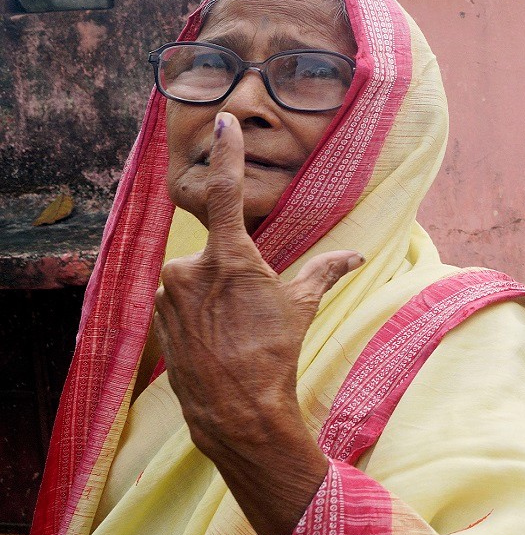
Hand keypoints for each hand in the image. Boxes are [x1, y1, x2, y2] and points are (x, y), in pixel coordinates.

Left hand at [153, 113, 362, 452]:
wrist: (237, 411)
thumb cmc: (275, 355)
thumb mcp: (302, 307)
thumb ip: (325, 271)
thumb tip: (357, 255)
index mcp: (229, 257)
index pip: (224, 192)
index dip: (226, 154)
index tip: (223, 123)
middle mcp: (190, 267)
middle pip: (217, 253)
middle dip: (234, 273)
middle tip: (253, 312)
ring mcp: (168, 294)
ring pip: (197, 278)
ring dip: (215, 295)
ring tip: (236, 333)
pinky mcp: (157, 318)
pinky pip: (181, 301)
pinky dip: (199, 313)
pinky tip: (217, 341)